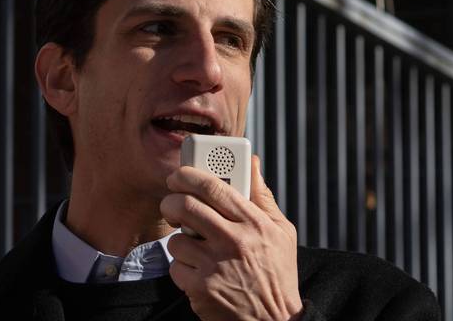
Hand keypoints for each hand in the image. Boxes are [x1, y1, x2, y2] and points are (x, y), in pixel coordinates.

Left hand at [161, 155, 302, 319]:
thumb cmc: (277, 273)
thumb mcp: (281, 232)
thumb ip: (262, 196)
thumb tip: (252, 162)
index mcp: (254, 223)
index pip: (213, 186)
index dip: (189, 174)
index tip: (179, 175)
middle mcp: (234, 241)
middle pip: (185, 206)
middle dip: (171, 201)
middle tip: (172, 204)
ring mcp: (215, 266)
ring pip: (176, 239)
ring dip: (180, 241)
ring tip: (195, 248)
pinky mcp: (200, 288)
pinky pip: (175, 266)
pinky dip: (182, 268)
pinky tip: (199, 272)